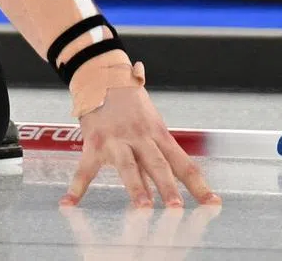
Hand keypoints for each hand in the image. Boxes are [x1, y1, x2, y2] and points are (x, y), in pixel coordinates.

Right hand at [60, 76, 220, 208]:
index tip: (212, 203)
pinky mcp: (94, 142)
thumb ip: (157, 149)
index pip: (182, 162)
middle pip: (158, 165)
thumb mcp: (150, 119)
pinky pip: (85, 168)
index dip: (197, 184)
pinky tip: (70, 203)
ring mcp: (117, 139)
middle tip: (177, 208)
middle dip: (168, 188)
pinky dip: (77, 187)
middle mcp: (140, 136)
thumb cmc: (128, 99)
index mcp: (157, 132)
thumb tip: (169, 179)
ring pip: (129, 167)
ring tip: (143, 208)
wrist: (102, 73)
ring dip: (136, 188)